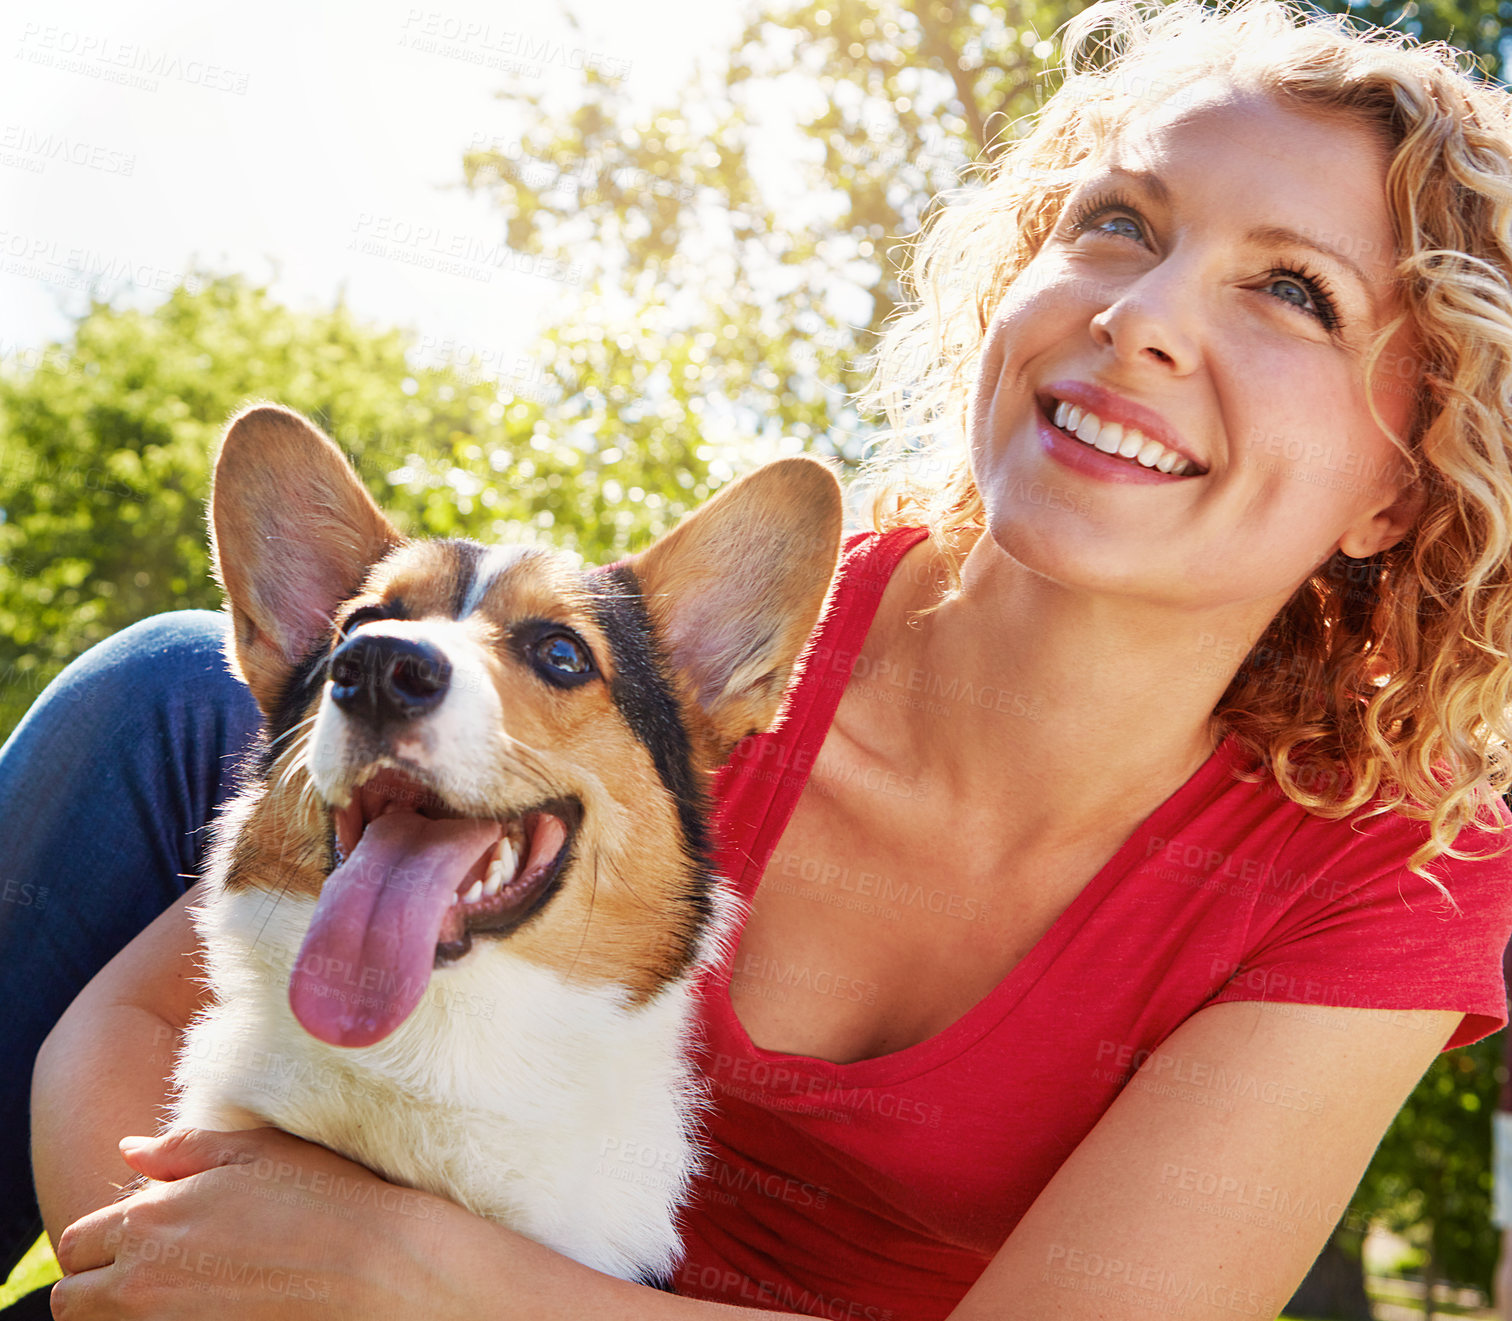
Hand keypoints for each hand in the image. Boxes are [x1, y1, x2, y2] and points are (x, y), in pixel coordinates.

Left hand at [52, 1127, 479, 1319]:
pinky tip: (209, 1303)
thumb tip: (130, 1150)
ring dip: (122, 1309)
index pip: (75, 1244)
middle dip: (98, 1282)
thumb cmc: (324, 1198)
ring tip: (178, 1287)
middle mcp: (143, 1282)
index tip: (141, 1234)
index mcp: (150, 1222)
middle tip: (150, 1268)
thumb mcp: (257, 1151)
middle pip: (71, 1301)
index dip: (102, 1239)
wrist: (377, 1267)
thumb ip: (183, 1149)